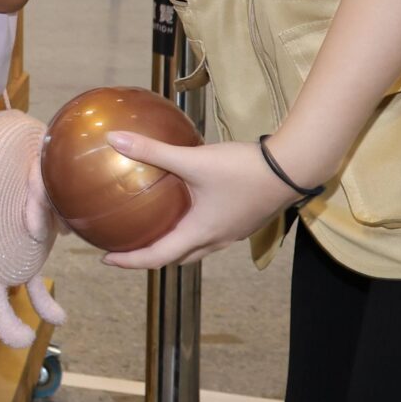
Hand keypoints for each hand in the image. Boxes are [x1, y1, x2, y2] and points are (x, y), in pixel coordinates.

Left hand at [98, 133, 302, 269]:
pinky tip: (183, 205)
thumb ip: (152, 151)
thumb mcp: (192, 159)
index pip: (158, 257)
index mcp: (200, 233)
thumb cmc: (243, 168)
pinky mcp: (243, 218)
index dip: (130, 261)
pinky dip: (190, 228)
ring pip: (196, 247)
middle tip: (126, 248)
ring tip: (152, 230)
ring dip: (172, 244)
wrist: (294, 168)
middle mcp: (216, 239)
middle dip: (150, 257)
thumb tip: (113, 140)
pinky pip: (209, 232)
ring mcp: (232, 231)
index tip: (106, 259)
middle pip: (177, 257)